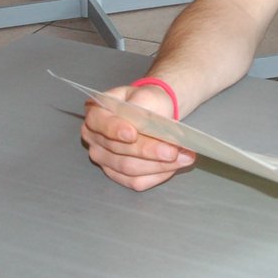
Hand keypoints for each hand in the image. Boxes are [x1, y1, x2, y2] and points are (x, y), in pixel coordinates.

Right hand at [79, 84, 195, 191]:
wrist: (152, 112)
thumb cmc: (147, 102)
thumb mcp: (147, 95)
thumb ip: (145, 109)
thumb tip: (152, 128)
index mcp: (96, 114)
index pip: (101, 123)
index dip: (115, 129)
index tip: (133, 133)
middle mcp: (94, 138)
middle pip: (118, 150)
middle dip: (148, 151)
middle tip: (173, 149)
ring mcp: (103, 159)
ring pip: (128, 169)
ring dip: (158, 165)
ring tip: (183, 158)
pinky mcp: (117, 174)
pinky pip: (135, 181)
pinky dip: (157, 175)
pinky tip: (173, 167)